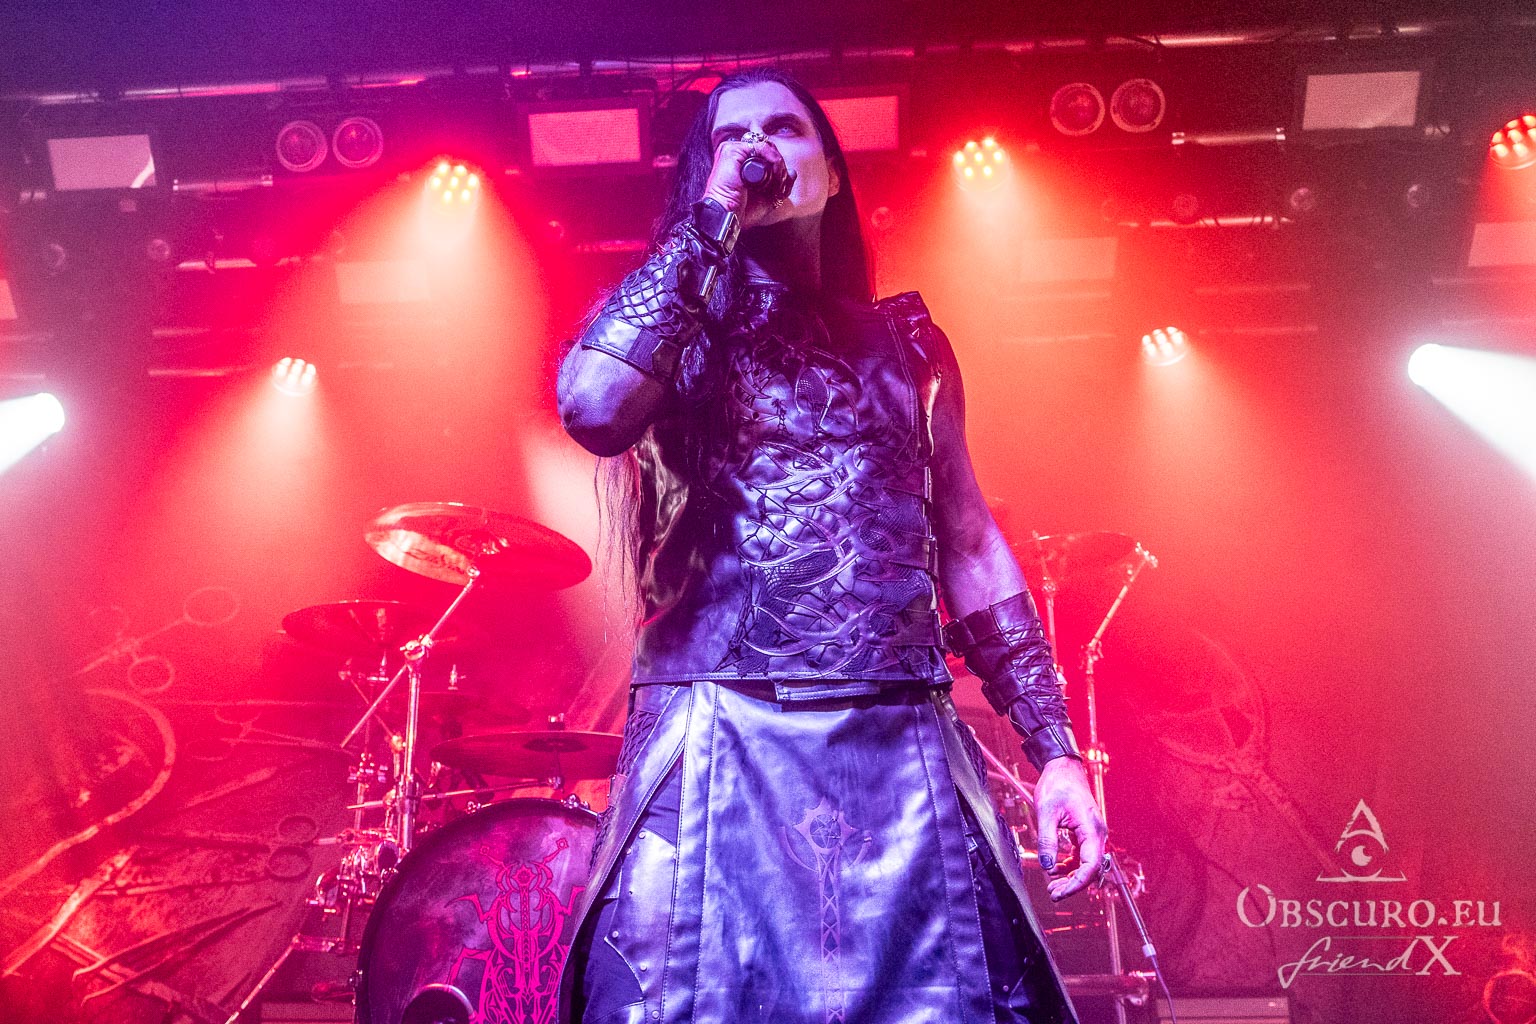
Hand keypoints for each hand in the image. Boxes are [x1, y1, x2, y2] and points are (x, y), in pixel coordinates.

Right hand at [700, 137, 792, 228]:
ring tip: (778, 184)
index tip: (782, 188)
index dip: (779, 169)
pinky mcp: (733, 150)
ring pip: (767, 147)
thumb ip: (780, 184)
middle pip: (769, 149)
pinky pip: (762, 147)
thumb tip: (793, 173)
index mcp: (742, 163)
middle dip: (781, 167)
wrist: (729, 216)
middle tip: (782, 186)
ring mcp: (734, 151)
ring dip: (778, 165)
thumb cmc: (742, 210)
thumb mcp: (768, 197)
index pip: (767, 155)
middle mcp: (737, 155)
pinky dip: (774, 160)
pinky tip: (775, 175)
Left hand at [1034, 755, 1107, 900]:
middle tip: (1053, 893)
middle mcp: (1097, 832)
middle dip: (1073, 884)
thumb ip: (1047, 841)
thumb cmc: (1057, 784)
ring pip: (1086, 863)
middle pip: (1090, 868)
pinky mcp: (1086, 831)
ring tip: (1053, 886)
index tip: (1061, 892)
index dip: (1077, 883)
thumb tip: (1047, 866)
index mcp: (1091, 828)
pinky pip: (1082, 854)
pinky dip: (1071, 864)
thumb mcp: (1046, 813)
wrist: (1062, 766)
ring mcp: (1092, 832)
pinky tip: (1057, 869)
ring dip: (1071, 876)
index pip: (1090, 865)